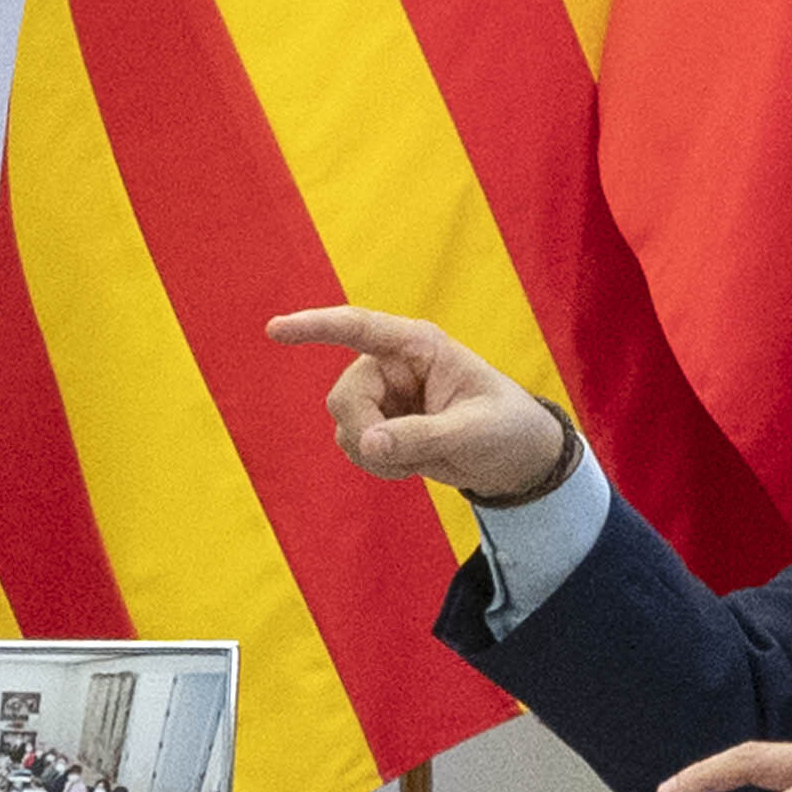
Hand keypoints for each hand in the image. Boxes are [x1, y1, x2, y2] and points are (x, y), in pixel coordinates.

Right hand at [265, 305, 575, 505]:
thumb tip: (366, 443)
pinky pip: (353, 445)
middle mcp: (393, 364)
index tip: (274, 330)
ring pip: (344, 424)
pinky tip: (408, 465)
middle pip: (345, 396)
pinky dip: (375, 464)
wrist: (516, 459)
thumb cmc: (507, 429)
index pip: (359, 328)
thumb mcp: (472, 433)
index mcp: (419, 346)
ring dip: (373, 454)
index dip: (315, 327)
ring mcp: (383, 395)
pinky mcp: (379, 424)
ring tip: (418, 461)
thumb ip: (420, 436)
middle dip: (364, 432)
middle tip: (397, 458)